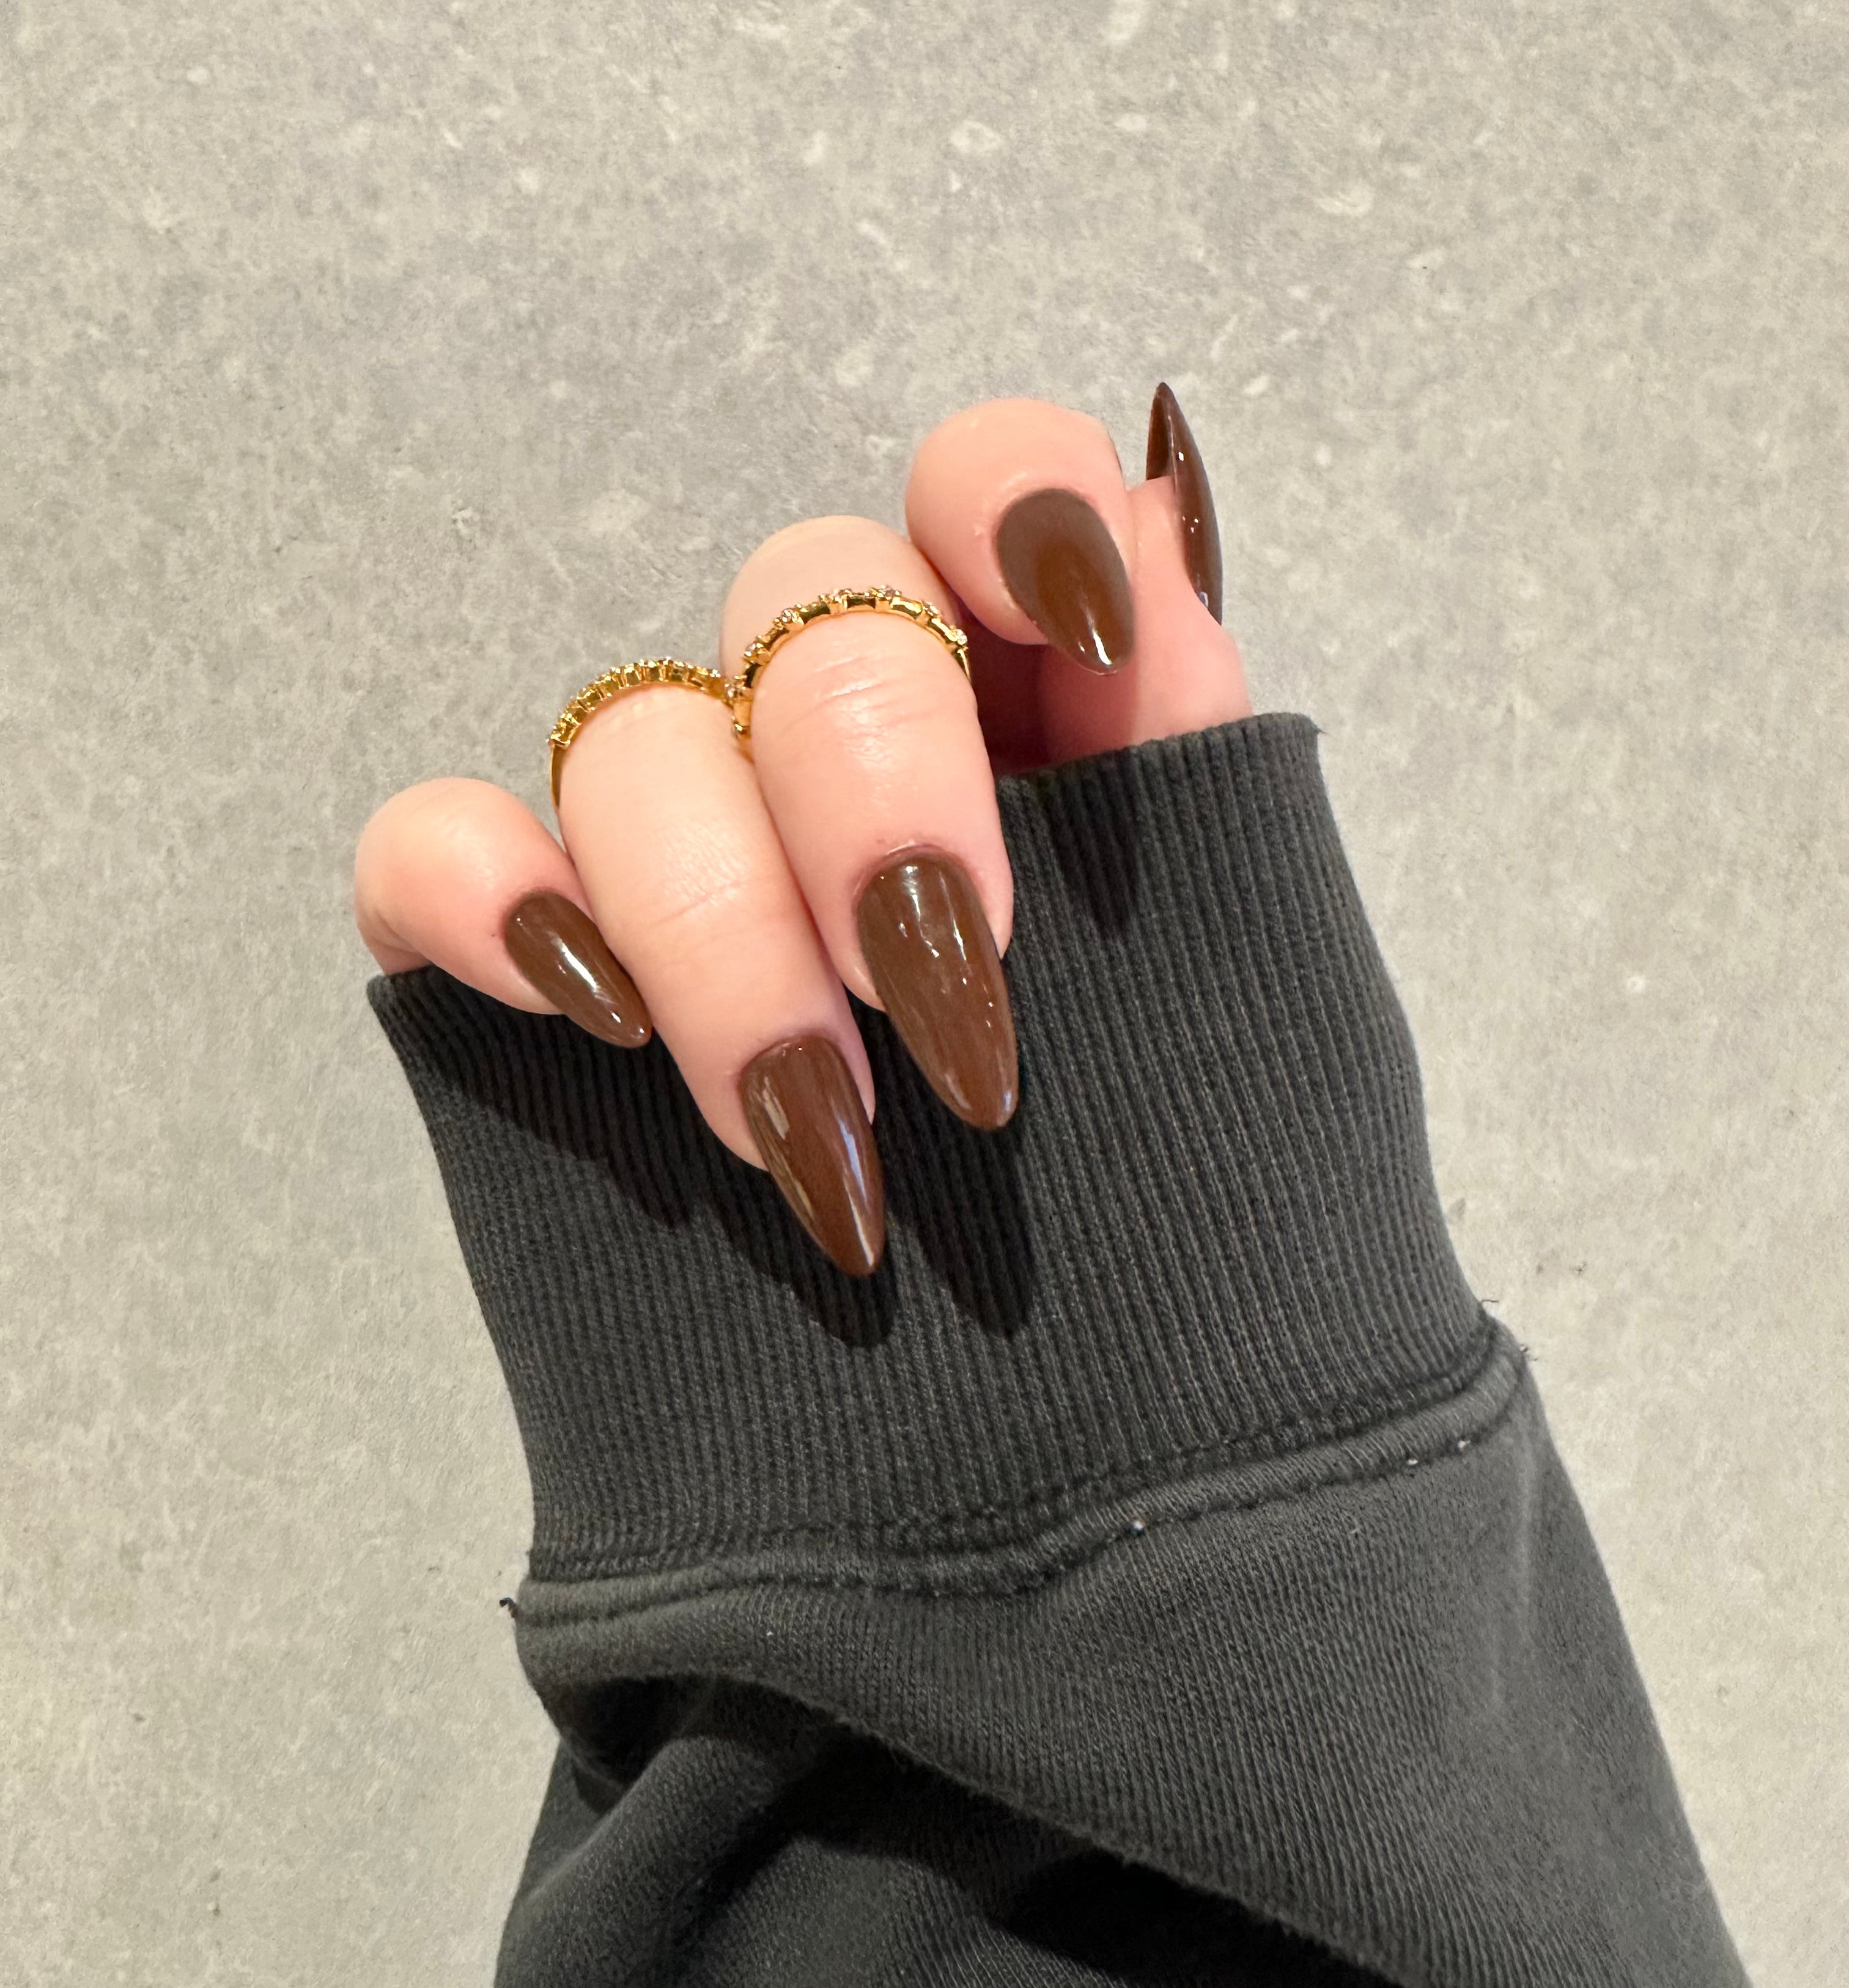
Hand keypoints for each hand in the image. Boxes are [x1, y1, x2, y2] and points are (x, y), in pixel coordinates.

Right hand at [353, 390, 1250, 1276]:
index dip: (1016, 505)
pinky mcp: (549, 974)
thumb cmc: (1208, 1273)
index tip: (1091, 647)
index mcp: (1050, 727)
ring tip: (818, 1141)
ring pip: (637, 740)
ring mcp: (698, 858)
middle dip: (879, 792)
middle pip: (807, 605)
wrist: (1082, 1499)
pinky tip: (584, 1012)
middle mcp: (863, 754)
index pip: (993, 488)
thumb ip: (1213, 786)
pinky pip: (439, 851)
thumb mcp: (1288, 1026)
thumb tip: (1164, 537)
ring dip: (723, 930)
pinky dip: (487, 900)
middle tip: (956, 1011)